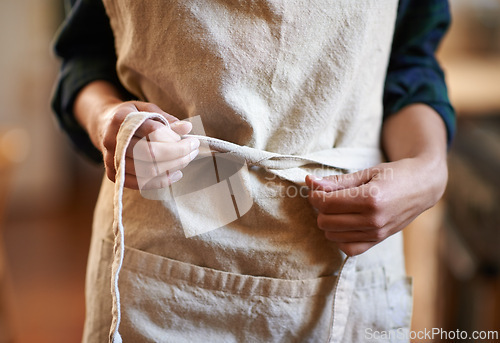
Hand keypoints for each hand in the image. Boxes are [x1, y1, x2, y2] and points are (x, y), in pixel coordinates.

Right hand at [98, 101, 199, 189]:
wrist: (103, 125)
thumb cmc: (131, 116)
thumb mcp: (147, 109)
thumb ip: (165, 118)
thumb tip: (186, 129)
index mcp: (121, 119)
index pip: (152, 131)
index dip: (174, 138)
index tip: (191, 139)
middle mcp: (112, 140)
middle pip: (150, 153)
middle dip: (178, 154)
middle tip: (193, 150)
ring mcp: (111, 159)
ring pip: (147, 170)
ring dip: (173, 167)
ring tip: (186, 160)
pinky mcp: (113, 174)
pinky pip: (140, 183)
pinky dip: (161, 181)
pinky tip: (176, 173)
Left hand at [306, 156, 446, 255]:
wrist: (423, 187)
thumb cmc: (395, 175)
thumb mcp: (366, 173)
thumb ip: (337, 181)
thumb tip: (310, 181)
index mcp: (371, 198)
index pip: (326, 204)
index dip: (314, 195)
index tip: (315, 187)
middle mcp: (373, 220)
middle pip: (325, 221)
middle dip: (320, 208)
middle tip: (327, 196)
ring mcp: (377, 233)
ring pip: (332, 236)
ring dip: (329, 222)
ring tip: (337, 208)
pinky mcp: (378, 241)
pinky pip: (348, 248)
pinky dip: (340, 237)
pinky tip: (344, 223)